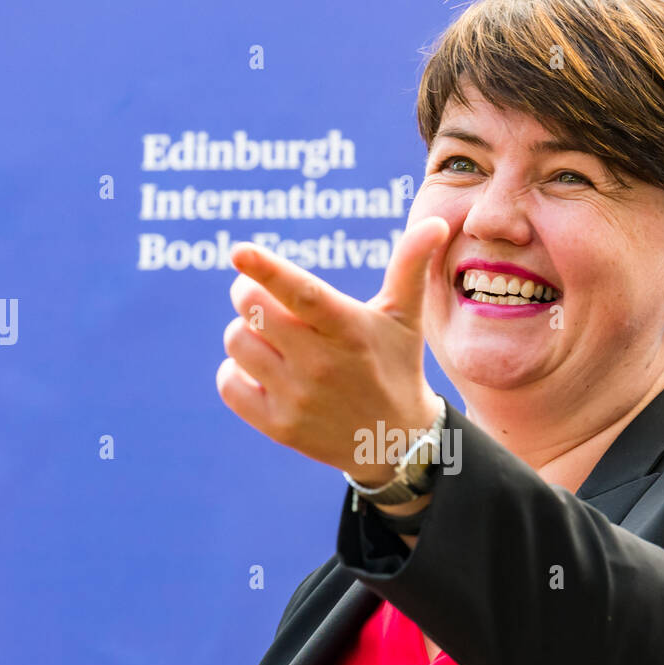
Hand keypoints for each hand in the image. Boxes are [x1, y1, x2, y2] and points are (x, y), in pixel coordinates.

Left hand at [218, 216, 448, 483]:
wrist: (395, 443)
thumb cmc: (396, 365)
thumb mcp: (405, 318)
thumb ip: (410, 265)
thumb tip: (435, 221)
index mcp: (349, 329)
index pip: (303, 294)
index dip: (267, 270)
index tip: (239, 252)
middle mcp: (321, 364)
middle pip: (252, 309)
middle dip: (248, 293)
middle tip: (266, 300)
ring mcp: (297, 398)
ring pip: (236, 342)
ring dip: (245, 333)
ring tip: (272, 340)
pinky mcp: (279, 426)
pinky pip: (228, 383)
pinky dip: (236, 372)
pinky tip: (261, 372)